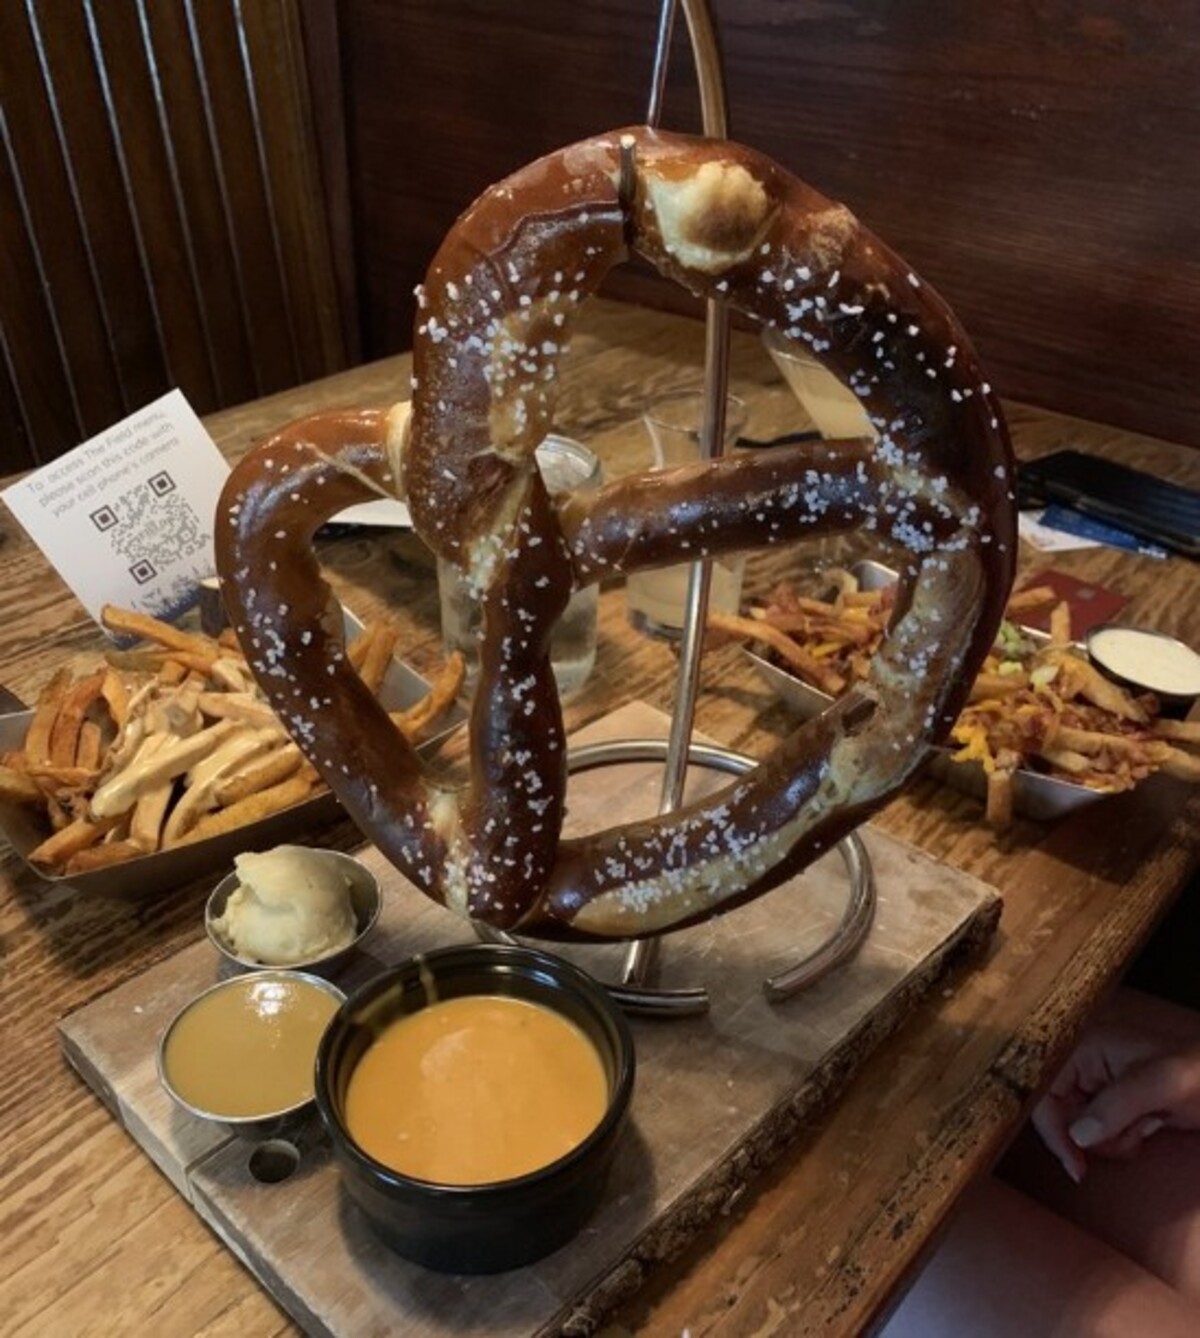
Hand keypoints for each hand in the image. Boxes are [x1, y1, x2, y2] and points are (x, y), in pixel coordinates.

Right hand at [1032, 1024, 1199, 1181]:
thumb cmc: (1198, 1074)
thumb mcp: (1159, 1084)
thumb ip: (1115, 1105)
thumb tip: (1076, 1136)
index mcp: (1081, 1048)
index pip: (1042, 1093)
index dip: (1053, 1129)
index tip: (1075, 1164)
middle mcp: (1081, 1066)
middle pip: (1059, 1116)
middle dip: (1098, 1134)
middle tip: (1134, 1130)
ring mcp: (1097, 1087)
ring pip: (1080, 1131)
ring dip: (1115, 1139)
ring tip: (1148, 1123)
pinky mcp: (1112, 1106)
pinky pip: (1099, 1136)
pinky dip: (1122, 1141)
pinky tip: (1149, 1126)